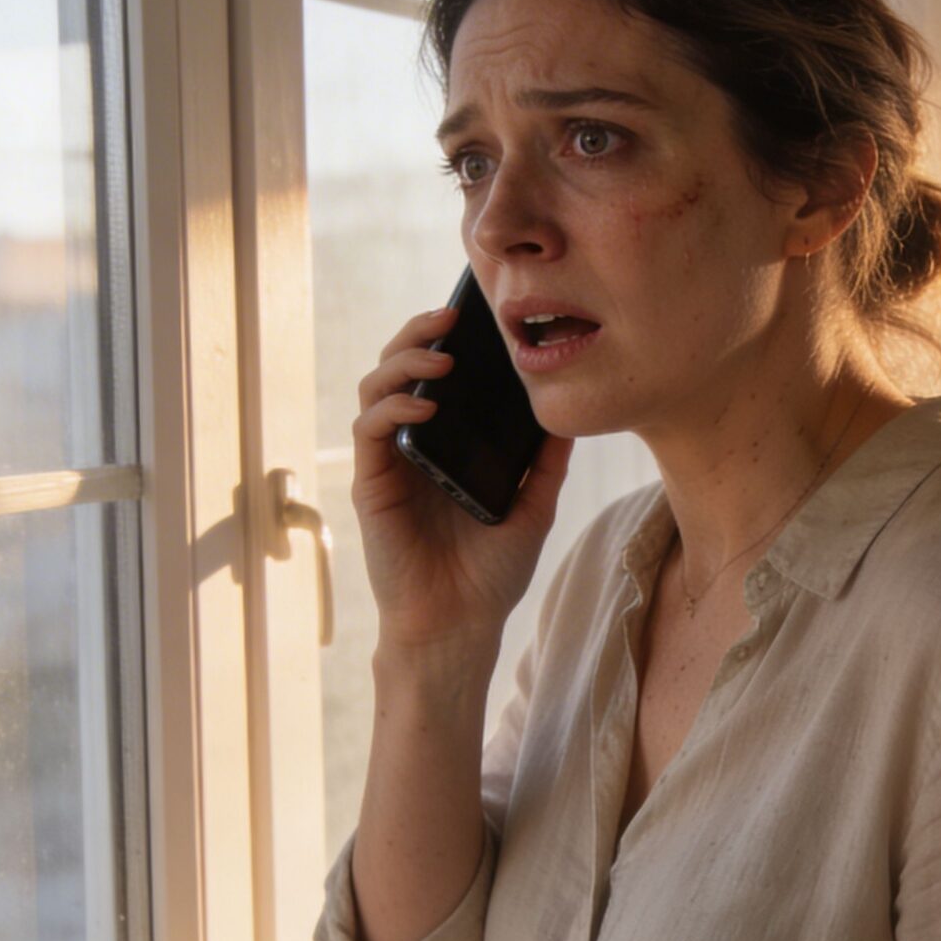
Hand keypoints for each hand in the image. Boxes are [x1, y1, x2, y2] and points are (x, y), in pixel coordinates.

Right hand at [349, 305, 572, 652]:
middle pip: (401, 368)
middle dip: (419, 334)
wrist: (460, 624)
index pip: (439, 375)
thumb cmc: (491, 572)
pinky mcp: (373, 485)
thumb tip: (569, 412)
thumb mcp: (534, 505)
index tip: (477, 315)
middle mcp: (414, 445)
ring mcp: (390, 463)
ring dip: (404, 363)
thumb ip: (545, 461)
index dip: (448, 339)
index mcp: (447, 443)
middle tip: (450, 316)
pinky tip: (423, 406)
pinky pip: (371, 432)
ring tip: (441, 357)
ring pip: (377, 389)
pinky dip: (393, 409)